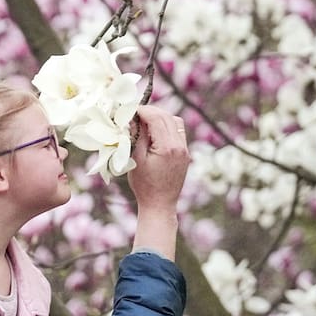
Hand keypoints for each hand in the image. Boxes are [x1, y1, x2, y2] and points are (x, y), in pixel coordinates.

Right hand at [128, 106, 188, 258]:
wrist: (160, 204)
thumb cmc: (144, 185)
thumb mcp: (136, 159)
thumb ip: (136, 136)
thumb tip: (132, 118)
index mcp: (167, 147)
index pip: (156, 117)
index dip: (142, 110)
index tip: (130, 110)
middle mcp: (180, 146)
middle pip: (167, 116)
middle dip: (151, 111)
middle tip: (135, 113)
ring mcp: (185, 150)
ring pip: (175, 122)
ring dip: (160, 117)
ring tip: (145, 122)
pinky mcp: (185, 154)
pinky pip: (178, 132)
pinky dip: (167, 127)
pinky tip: (155, 132)